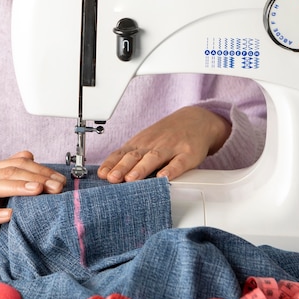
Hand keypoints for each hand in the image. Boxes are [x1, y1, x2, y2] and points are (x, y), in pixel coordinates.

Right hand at [0, 151, 65, 254]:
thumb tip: (29, 155)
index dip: (40, 170)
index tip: (60, 180)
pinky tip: (9, 215)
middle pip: (8, 172)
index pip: (17, 164)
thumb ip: (9, 172)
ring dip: (17, 188)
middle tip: (56, 186)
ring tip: (37, 190)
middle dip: (35, 177)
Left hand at [97, 106, 230, 182]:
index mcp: (140, 143)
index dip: (111, 164)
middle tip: (112, 178)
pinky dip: (171, 170)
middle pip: (134, 156)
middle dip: (122, 167)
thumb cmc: (166, 135)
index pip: (122, 153)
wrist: (196, 120)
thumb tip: (107, 173)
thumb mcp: (145, 141)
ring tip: (131, 179)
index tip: (102, 174)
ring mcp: (170, 148)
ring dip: (141, 169)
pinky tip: (164, 177)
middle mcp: (153, 145)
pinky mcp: (188, 154)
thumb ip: (129, 157)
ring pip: (154, 158)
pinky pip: (179, 162)